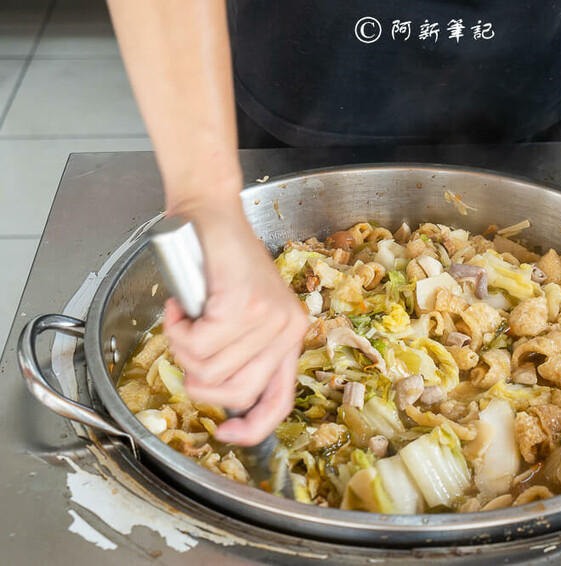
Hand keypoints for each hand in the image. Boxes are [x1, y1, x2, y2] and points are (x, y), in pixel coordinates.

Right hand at [163, 194, 308, 445]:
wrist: (211, 214)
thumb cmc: (222, 262)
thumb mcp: (244, 311)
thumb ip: (241, 350)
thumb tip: (216, 390)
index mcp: (290, 336)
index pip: (280, 400)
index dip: (254, 428)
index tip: (225, 433)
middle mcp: (287, 330)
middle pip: (235, 392)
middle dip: (198, 380)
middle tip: (187, 348)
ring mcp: (267, 317)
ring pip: (208, 368)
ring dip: (182, 347)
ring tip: (186, 317)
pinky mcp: (243, 303)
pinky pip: (197, 342)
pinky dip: (177, 327)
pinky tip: (182, 305)